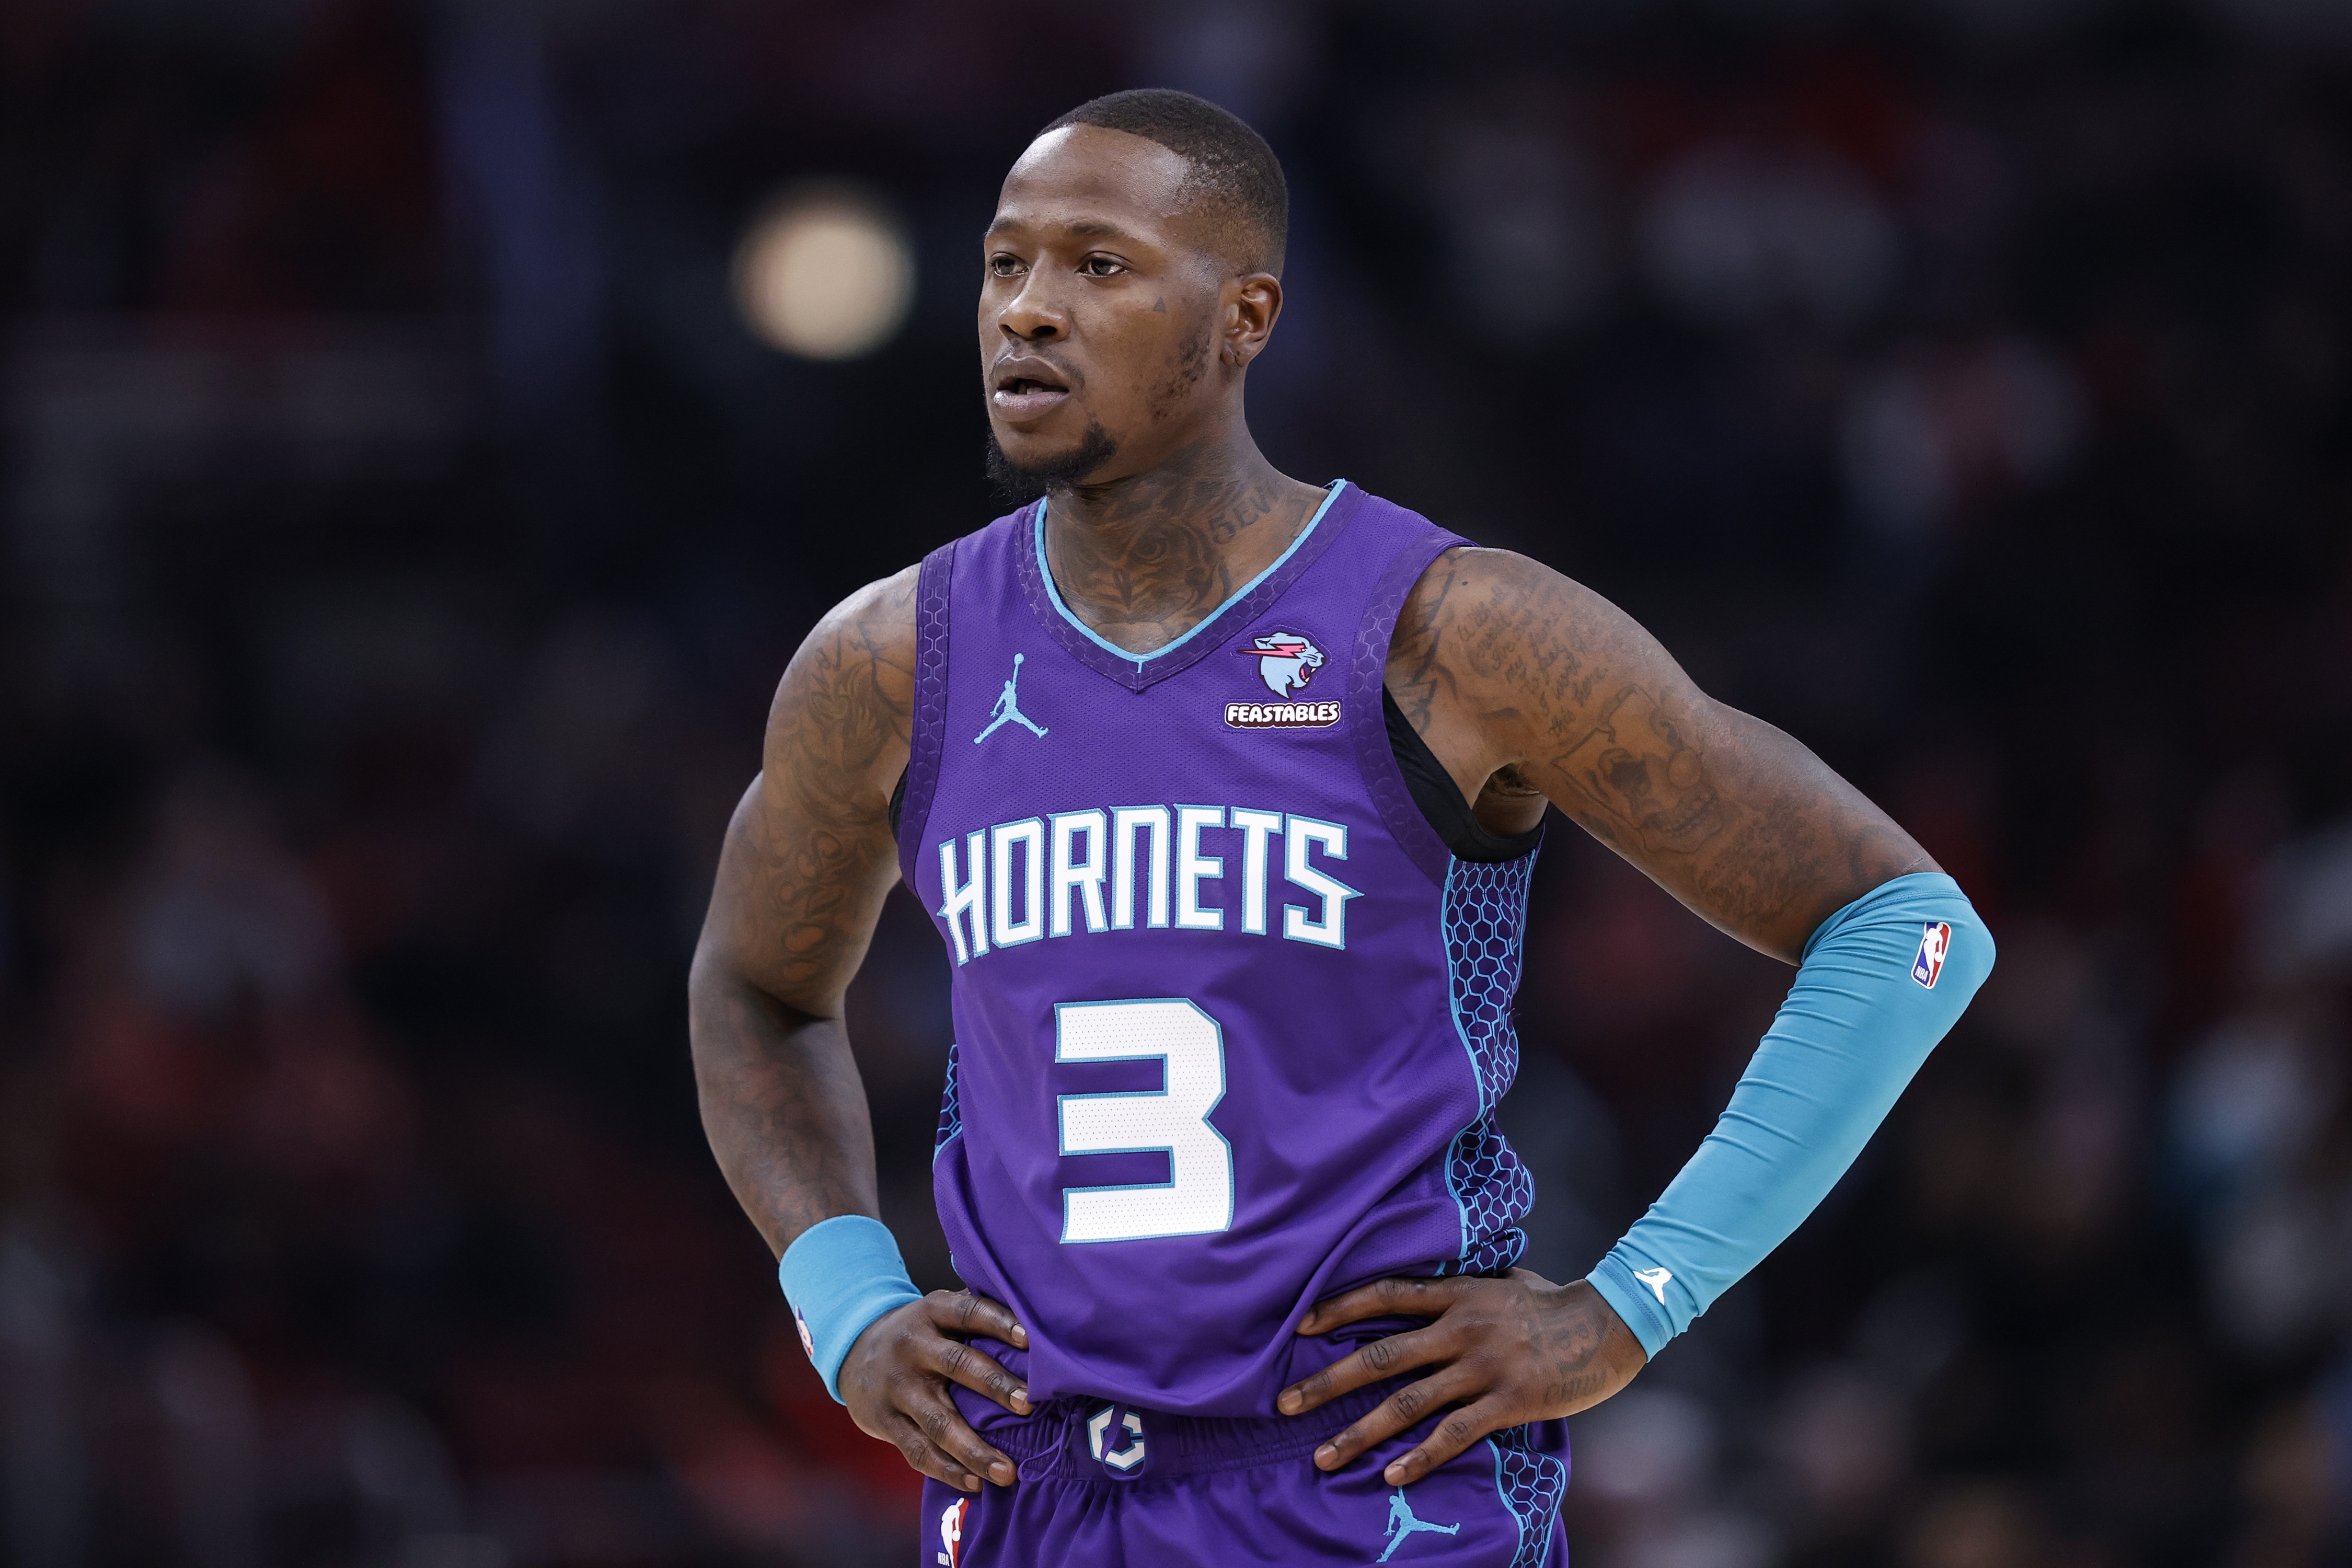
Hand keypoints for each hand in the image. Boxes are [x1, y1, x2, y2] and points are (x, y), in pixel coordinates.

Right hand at [838, 1288, 1031, 1491]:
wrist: (854, 1349)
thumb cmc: (920, 1331)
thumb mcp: (940, 1311)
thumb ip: (978, 1314)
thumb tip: (1039, 1318)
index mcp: (932, 1312)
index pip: (968, 1312)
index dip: (997, 1322)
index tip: (1029, 1338)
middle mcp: (912, 1347)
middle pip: (956, 1365)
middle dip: (994, 1386)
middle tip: (1029, 1406)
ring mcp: (897, 1387)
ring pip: (938, 1421)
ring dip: (974, 1449)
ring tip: (1009, 1472)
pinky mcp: (886, 1421)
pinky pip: (918, 1450)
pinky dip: (947, 1470)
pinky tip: (975, 1484)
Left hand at [1277, 1271, 1645, 1485]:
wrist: (1612, 1322)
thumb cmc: (1555, 1301)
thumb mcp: (1504, 1280)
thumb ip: (1466, 1285)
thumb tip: (1437, 1284)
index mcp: (1457, 1293)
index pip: (1385, 1294)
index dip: (1339, 1308)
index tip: (1300, 1325)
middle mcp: (1461, 1328)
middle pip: (1379, 1356)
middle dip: (1327, 1383)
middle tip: (1285, 1405)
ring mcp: (1483, 1367)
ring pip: (1407, 1403)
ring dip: (1359, 1433)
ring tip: (1323, 1456)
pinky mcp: (1508, 1401)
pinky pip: (1453, 1434)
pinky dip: (1420, 1458)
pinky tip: (1391, 1476)